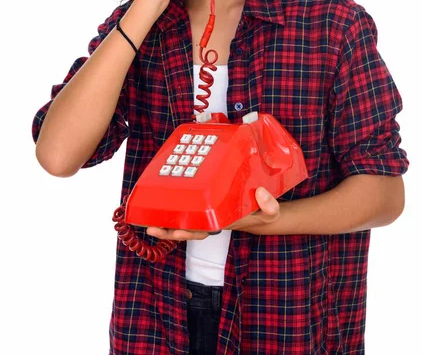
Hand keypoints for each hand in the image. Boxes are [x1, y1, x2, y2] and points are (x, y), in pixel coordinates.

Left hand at [145, 187, 279, 240]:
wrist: (261, 210)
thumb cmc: (263, 212)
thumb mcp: (270, 212)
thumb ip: (269, 205)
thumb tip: (261, 194)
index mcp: (224, 222)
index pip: (204, 229)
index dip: (190, 231)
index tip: (178, 230)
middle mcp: (212, 220)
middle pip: (187, 228)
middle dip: (169, 230)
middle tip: (152, 228)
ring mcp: (207, 214)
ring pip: (183, 221)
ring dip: (166, 223)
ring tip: (148, 222)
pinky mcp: (204, 204)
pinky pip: (187, 208)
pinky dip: (173, 208)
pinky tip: (159, 203)